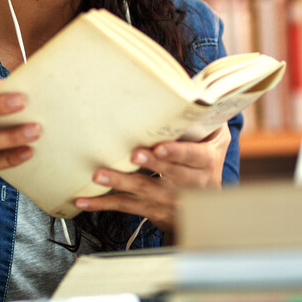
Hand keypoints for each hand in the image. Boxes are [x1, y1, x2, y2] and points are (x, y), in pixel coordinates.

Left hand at [72, 124, 232, 232]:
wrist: (209, 209)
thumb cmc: (205, 161)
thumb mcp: (216, 141)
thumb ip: (206, 119)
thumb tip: (193, 90)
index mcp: (206, 162)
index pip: (193, 156)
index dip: (177, 152)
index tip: (160, 147)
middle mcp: (192, 184)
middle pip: (169, 174)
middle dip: (150, 164)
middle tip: (132, 155)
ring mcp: (172, 200)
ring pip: (145, 191)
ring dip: (121, 183)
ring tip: (99, 175)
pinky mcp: (154, 211)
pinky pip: (127, 207)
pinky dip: (104, 204)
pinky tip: (85, 201)